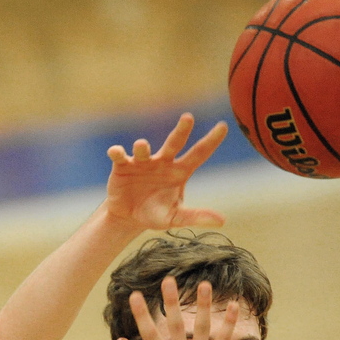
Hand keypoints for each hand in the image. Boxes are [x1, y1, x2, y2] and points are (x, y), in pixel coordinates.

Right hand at [97, 277, 238, 339]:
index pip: (149, 336)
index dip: (141, 315)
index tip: (134, 295)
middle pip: (175, 327)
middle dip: (171, 302)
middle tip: (168, 281)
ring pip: (202, 329)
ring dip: (203, 306)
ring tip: (203, 285)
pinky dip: (227, 324)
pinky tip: (231, 306)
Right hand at [105, 113, 227, 229]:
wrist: (128, 217)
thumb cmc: (155, 214)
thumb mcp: (176, 218)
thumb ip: (196, 217)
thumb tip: (222, 222)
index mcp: (179, 172)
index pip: (199, 153)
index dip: (211, 141)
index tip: (223, 126)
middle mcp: (163, 162)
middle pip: (174, 142)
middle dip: (181, 130)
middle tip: (188, 118)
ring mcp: (143, 162)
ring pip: (143, 149)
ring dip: (142, 147)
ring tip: (141, 146)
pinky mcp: (123, 166)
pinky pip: (120, 156)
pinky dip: (117, 152)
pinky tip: (116, 152)